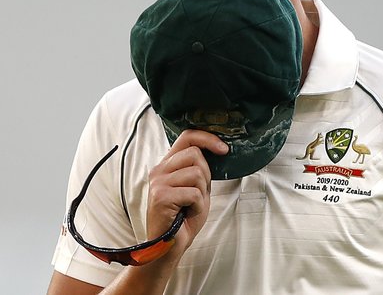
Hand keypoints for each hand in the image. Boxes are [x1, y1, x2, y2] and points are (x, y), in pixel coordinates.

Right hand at [146, 130, 228, 257]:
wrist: (168, 245)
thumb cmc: (183, 218)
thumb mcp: (195, 188)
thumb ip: (199, 169)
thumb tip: (217, 150)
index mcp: (167, 164)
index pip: (187, 136)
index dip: (208, 138)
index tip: (224, 149)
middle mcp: (159, 170)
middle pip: (195, 154)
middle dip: (206, 175)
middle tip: (198, 194)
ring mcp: (158, 182)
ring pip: (196, 173)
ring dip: (201, 193)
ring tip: (190, 205)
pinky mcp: (161, 196)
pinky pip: (193, 193)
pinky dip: (197, 206)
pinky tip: (187, 213)